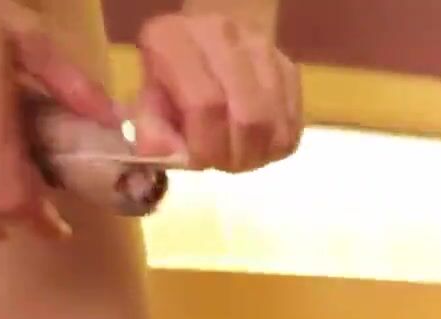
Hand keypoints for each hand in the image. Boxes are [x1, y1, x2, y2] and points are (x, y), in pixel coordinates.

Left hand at [131, 12, 302, 172]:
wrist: (210, 42)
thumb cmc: (172, 76)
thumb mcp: (149, 100)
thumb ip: (153, 130)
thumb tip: (172, 156)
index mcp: (176, 38)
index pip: (205, 104)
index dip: (205, 146)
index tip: (197, 161)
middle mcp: (224, 35)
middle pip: (248, 117)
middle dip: (233, 155)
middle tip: (219, 162)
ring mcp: (264, 50)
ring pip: (274, 125)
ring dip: (255, 154)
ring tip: (236, 154)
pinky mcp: (289, 70)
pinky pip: (291, 127)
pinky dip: (272, 147)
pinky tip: (255, 144)